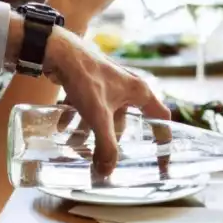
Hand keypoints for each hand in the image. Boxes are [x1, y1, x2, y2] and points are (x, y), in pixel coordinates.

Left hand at [43, 27, 169, 174]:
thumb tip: (106, 172)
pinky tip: (62, 128)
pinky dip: (76, 119)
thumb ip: (105, 145)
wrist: (59, 51)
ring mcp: (107, 86)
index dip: (163, 141)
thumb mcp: (99, 116)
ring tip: (74, 147)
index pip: (161, 119)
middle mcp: (126, 88)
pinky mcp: (90, 84)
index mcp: (139, 92)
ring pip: (103, 117)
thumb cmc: (86, 77)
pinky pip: (87, 108)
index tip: (161, 162)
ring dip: (89, 133)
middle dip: (111, 143)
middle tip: (101, 160)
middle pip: (125, 123)